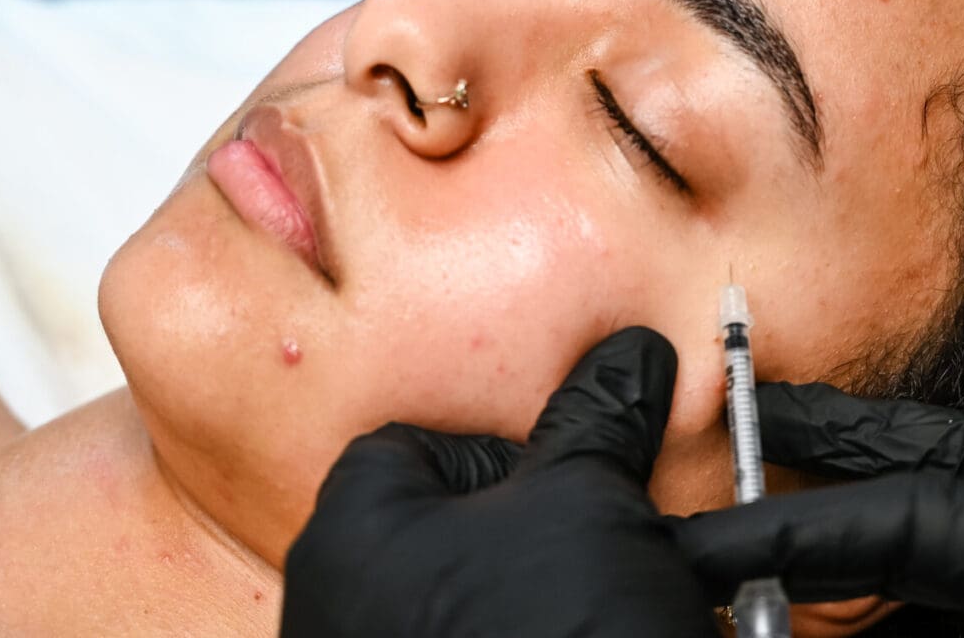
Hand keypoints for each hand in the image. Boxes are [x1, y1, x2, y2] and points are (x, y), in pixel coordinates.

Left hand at [281, 327, 715, 637]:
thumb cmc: (552, 631)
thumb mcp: (588, 502)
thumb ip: (597, 421)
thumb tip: (629, 354)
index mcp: (349, 532)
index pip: (410, 446)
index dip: (500, 454)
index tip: (564, 485)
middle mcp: (335, 607)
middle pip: (432, 528)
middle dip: (517, 530)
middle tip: (586, 550)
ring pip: (450, 601)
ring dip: (521, 593)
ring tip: (587, 611)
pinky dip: (512, 632)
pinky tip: (567, 637)